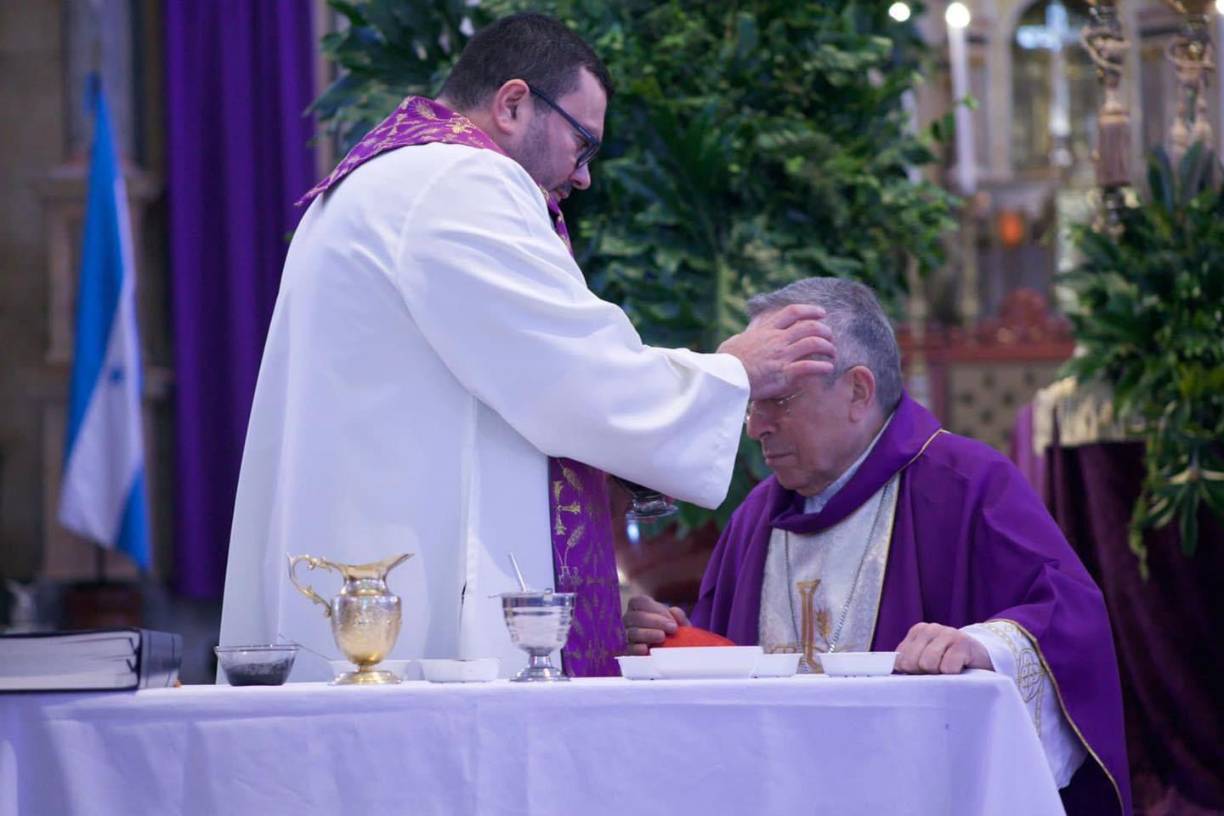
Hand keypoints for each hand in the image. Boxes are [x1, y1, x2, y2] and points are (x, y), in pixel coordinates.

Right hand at [623, 595, 689, 655]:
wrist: (670, 651)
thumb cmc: (671, 632)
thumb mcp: (677, 622)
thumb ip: (678, 615)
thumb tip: (674, 611)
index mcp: (638, 607)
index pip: (639, 602)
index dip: (655, 608)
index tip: (671, 619)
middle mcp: (629, 620)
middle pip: (635, 616)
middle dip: (655, 621)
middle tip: (672, 628)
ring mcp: (626, 636)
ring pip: (631, 633)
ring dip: (647, 634)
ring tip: (662, 637)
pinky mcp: (627, 652)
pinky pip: (627, 649)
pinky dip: (636, 649)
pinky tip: (646, 649)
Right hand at [716, 304, 834, 399]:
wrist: (724, 377)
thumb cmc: (725, 361)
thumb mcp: (736, 341)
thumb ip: (747, 337)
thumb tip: (747, 336)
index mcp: (766, 330)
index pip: (792, 313)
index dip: (810, 310)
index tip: (821, 313)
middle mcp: (777, 340)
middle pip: (809, 327)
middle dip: (825, 331)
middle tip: (830, 338)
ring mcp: (782, 356)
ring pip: (814, 343)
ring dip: (828, 348)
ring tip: (832, 354)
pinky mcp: (784, 373)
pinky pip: (810, 366)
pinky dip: (822, 367)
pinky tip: (827, 369)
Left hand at [894, 622, 992, 673]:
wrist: (984, 657)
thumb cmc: (951, 662)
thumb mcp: (927, 660)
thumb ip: (910, 664)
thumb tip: (894, 675)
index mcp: (917, 632)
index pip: (899, 660)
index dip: (910, 673)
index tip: (923, 674)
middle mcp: (930, 629)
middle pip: (911, 662)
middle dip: (924, 673)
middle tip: (939, 672)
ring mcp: (947, 633)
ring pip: (927, 663)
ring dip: (939, 674)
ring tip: (950, 670)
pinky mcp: (963, 643)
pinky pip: (947, 667)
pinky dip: (953, 674)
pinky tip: (961, 668)